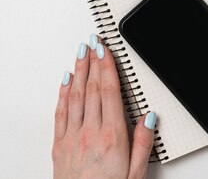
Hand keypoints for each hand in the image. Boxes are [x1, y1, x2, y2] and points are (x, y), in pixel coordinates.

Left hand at [53, 35, 156, 178]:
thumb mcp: (137, 172)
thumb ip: (144, 142)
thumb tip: (148, 116)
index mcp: (112, 136)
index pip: (109, 91)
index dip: (107, 66)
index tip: (106, 49)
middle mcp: (90, 132)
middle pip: (92, 87)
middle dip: (93, 61)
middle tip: (93, 42)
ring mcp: (72, 137)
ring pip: (75, 95)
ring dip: (78, 71)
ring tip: (80, 53)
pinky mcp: (59, 146)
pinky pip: (60, 112)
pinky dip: (63, 93)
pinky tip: (66, 81)